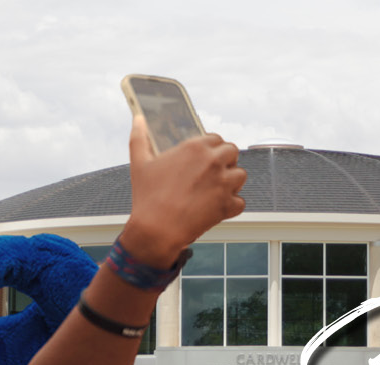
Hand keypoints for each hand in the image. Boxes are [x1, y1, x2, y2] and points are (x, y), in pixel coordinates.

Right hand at [121, 116, 246, 264]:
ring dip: (231, 182)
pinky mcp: (228, 205)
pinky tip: (215, 208)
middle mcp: (213, 162)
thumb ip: (139, 137)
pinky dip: (231, 206)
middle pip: (233, 152)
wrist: (156, 229)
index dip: (212, 148)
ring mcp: (224, 184)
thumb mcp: (140, 163)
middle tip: (212, 174)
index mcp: (195, 147)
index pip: (216, 138)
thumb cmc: (147, 197)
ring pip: (241, 176)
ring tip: (214, 190)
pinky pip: (240, 202)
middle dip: (226, 161)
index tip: (205, 158)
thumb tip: (138, 120)